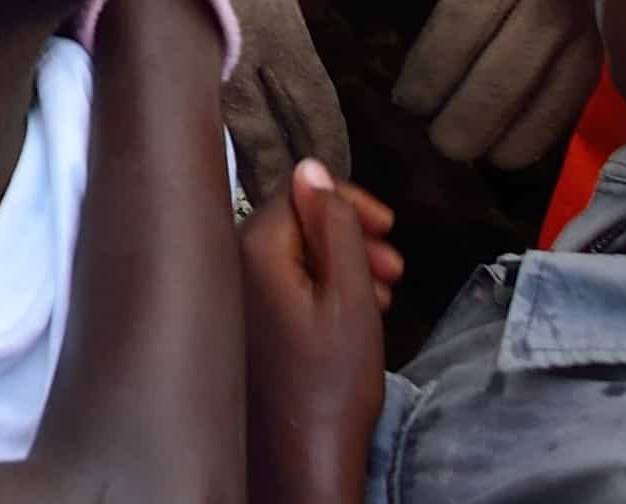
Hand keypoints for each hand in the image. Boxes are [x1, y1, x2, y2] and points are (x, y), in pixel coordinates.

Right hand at [183, 0, 358, 204]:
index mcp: (278, 25)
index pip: (314, 104)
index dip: (329, 143)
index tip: (339, 174)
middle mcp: (240, 57)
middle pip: (271, 138)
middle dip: (287, 177)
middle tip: (299, 218)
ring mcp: (191, 62)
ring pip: (224, 137)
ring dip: (239, 171)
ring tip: (249, 208)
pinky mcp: (148, 56)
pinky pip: (182, 111)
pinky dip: (195, 138)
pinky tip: (190, 157)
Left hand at [240, 163, 389, 503]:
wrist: (306, 458)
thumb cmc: (331, 386)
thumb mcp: (351, 296)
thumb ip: (335, 227)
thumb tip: (314, 168)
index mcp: (254, 251)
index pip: (298, 191)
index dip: (347, 202)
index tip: (387, 225)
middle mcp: (232, 266)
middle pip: (296, 223)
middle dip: (349, 238)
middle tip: (393, 266)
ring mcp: (235, 297)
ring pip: (294, 257)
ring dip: (342, 267)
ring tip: (382, 296)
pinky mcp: (244, 324)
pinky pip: (283, 286)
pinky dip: (322, 291)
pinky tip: (354, 316)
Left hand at [389, 0, 601, 169]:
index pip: (457, 31)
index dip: (430, 74)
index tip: (408, 100)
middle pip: (498, 80)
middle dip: (466, 122)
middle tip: (441, 143)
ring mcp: (591, 18)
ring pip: (547, 99)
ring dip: (511, 135)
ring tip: (483, 155)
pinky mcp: (618, 30)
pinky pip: (584, 89)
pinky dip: (556, 122)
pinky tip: (531, 139)